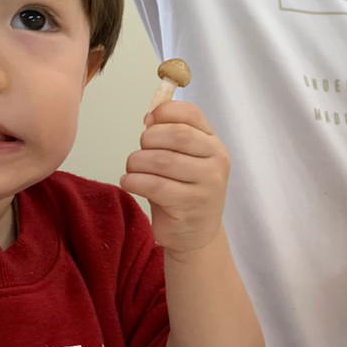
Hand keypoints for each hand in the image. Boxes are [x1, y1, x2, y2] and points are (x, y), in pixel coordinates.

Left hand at [122, 100, 229, 253]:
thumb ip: (171, 136)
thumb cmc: (182, 191)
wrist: (195, 234)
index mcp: (214, 143)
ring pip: (163, 161)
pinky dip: (134, 181)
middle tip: (139, 152)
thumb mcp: (183, 159)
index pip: (192, 114)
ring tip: (132, 170)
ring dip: (137, 162)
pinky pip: (155, 186)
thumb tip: (150, 116)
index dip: (165, 112)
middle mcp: (216, 161)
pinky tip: (130, 182)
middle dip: (149, 139)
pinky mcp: (190, 206)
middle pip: (177, 135)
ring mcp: (207, 185)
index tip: (148, 122)